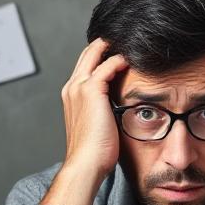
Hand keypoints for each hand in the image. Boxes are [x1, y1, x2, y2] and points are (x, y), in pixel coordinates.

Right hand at [59, 38, 128, 179]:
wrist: (86, 164)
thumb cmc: (94, 153)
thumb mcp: (97, 126)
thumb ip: (104, 112)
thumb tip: (119, 112)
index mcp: (71, 96)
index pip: (85, 66)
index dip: (100, 56)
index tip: (119, 52)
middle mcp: (72, 88)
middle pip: (88, 54)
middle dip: (106, 44)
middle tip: (127, 40)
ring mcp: (80, 88)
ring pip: (96, 54)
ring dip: (113, 47)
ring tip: (132, 44)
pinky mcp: (91, 90)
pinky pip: (107, 65)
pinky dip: (120, 60)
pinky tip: (132, 60)